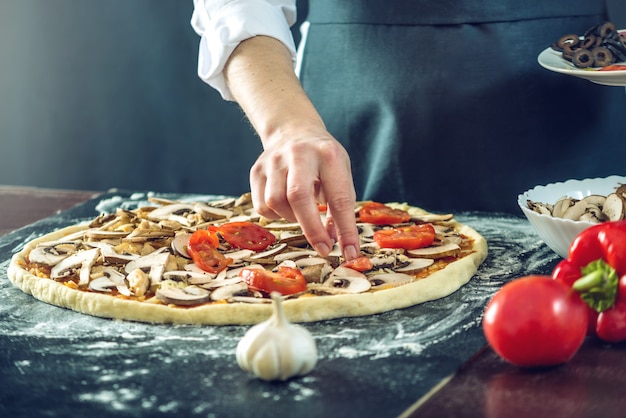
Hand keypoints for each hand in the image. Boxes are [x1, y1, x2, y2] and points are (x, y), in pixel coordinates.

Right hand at [249, 127, 359, 259]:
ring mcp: (274, 161)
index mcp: (328, 155)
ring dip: (292, 219)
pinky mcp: (257, 170)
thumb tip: (335, 241)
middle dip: (312, 229)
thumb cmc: (323, 159)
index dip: (345, 229)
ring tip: (302, 214)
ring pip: (275, 202)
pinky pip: (261, 205)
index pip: (339, 198)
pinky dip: (275, 215)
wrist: (293, 130)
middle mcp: (299, 154)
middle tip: (324, 249)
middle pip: (298, 196)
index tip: (349, 253)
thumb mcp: (340, 174)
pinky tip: (286, 207)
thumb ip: (339, 206)